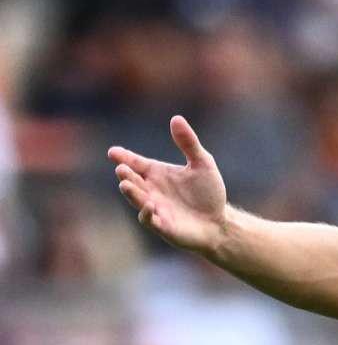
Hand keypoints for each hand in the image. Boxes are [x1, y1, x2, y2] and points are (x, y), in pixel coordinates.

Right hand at [108, 116, 227, 253]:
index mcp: (157, 174)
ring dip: (131, 192)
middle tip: (122, 168)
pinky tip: (149, 206)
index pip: (136, 163)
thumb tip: (176, 118)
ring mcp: (154, 209)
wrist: (218, 221)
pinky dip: (147, 213)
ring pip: (137, 199)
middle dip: (126, 175)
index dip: (124, 157)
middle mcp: (151, 190)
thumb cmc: (208, 193)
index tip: (113, 152)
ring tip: (125, 184)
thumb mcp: (202, 164)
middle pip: (133, 181)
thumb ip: (189, 143)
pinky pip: (150, 220)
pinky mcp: (162, 226)